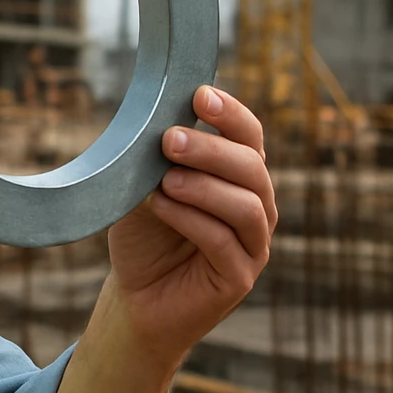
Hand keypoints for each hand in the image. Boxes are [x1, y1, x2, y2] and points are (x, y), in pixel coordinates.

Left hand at [105, 85, 275, 364]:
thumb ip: (154, 161)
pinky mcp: (240, 278)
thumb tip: (156, 128)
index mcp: (238, 177)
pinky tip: (160, 206)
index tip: (200, 96)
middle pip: (251, 167)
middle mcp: (256, 206)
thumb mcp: (144, 188)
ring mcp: (253, 244)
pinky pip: (224, 243)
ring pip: (246, 205)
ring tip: (164, 179)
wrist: (136, 297)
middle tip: (170, 139)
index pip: (249, 137)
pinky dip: (191, 220)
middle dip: (211, 149)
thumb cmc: (145, 235)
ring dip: (203, 186)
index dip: (231, 114)